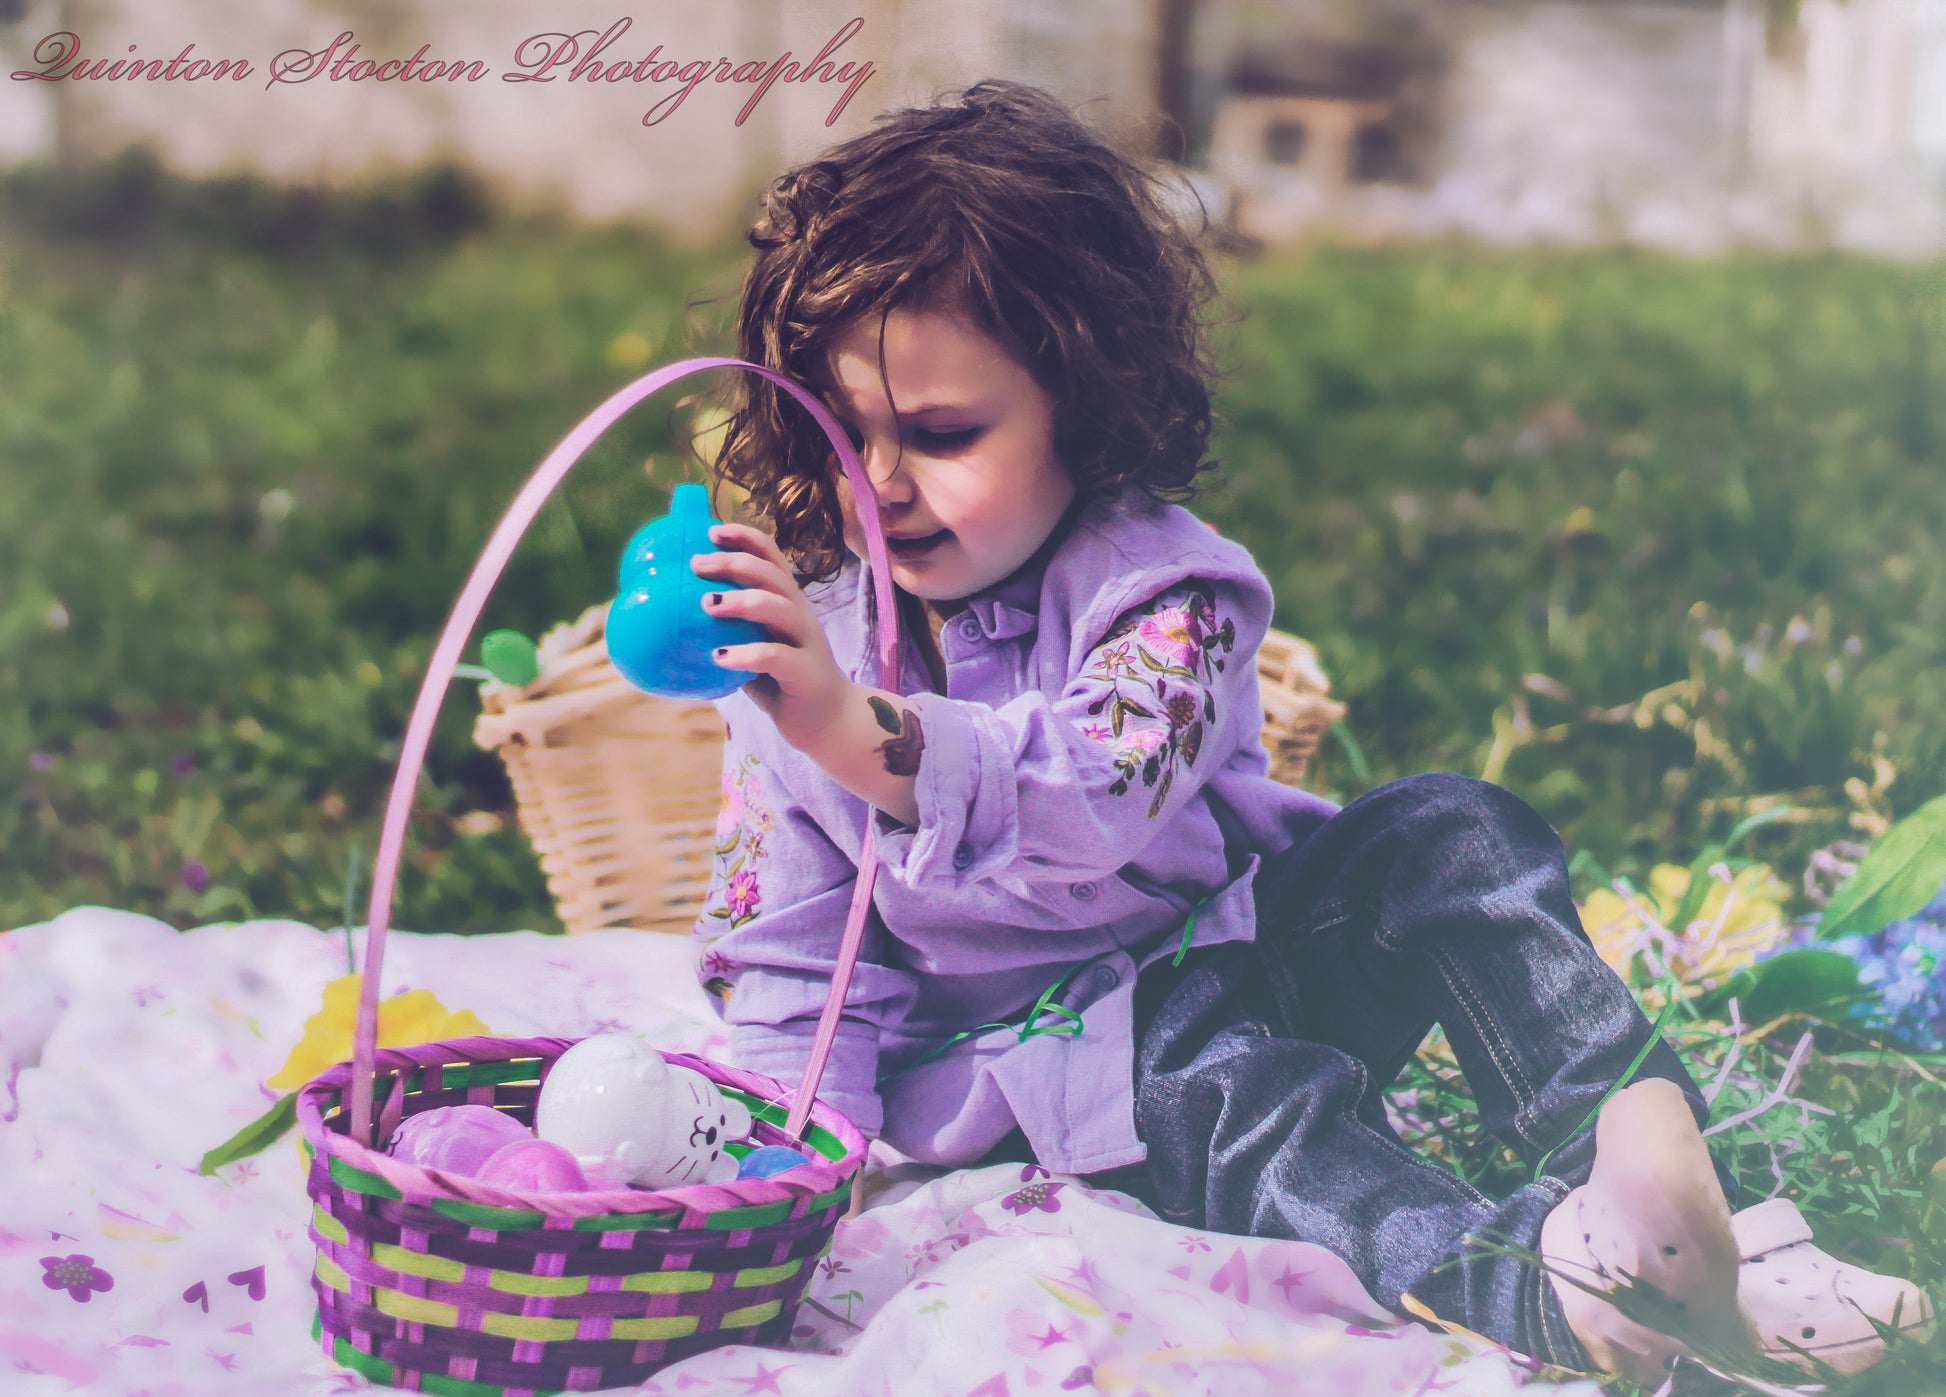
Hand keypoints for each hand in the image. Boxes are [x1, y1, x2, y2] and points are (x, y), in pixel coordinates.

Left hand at [693, 523, 853, 753]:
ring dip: (741, 601)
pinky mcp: (806, 673)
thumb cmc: (784, 682)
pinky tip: (719, 657)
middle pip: (772, 575)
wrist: (830, 722)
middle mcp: (800, 615)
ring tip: (707, 605)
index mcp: (788, 602)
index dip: (745, 538)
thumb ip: (731, 631)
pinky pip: (777, 656)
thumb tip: (677, 618)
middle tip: (697, 566)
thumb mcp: (757, 647)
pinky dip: (746, 654)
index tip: (712, 532)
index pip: (772, 557)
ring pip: (778, 608)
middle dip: (734, 563)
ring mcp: (807, 642)